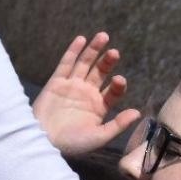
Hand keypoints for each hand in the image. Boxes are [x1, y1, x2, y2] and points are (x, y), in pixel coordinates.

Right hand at [31, 32, 141, 156]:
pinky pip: (66, 64)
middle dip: (107, 61)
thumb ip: (117, 125)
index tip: (119, 80)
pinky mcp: (56, 83)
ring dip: (93, 50)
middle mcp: (86, 93)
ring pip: (84, 64)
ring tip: (103, 36)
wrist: (43, 141)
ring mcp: (71, 86)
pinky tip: (81, 40)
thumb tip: (138, 113)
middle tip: (114, 53)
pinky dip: (73, 52)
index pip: (113, 90)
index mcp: (99, 106)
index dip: (118, 85)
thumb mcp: (98, 137)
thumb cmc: (71, 143)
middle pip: (100, 72)